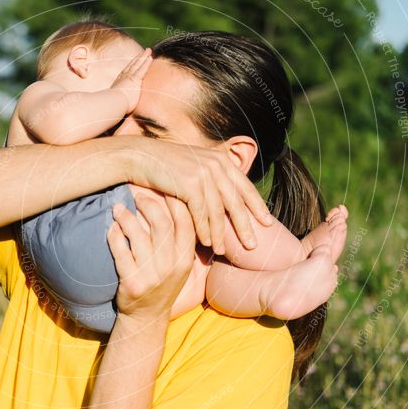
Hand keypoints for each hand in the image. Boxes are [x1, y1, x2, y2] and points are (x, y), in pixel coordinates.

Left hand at [106, 193, 194, 324]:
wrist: (146, 317)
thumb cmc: (162, 283)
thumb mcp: (179, 264)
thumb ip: (179, 239)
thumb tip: (174, 199)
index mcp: (186, 259)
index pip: (186, 222)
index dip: (175, 200)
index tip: (163, 186)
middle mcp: (172, 267)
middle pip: (162, 225)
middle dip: (148, 204)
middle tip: (137, 194)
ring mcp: (152, 276)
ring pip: (138, 236)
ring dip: (126, 217)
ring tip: (118, 208)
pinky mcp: (132, 283)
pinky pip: (121, 252)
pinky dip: (114, 236)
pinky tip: (111, 228)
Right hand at [111, 48, 151, 112]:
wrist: (113, 104)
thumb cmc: (112, 106)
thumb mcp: (113, 103)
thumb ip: (115, 103)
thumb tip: (111, 112)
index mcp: (119, 83)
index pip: (126, 72)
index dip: (131, 66)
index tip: (134, 61)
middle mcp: (123, 78)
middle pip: (132, 65)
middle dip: (138, 58)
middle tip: (144, 52)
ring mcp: (129, 77)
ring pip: (138, 64)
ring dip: (143, 57)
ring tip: (149, 50)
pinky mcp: (134, 79)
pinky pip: (142, 69)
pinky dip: (146, 63)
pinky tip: (150, 57)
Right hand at [122, 139, 272, 253]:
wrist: (139, 156)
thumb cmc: (165, 166)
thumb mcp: (193, 167)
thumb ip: (210, 178)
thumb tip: (224, 199)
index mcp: (221, 160)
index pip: (245, 186)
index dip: (257, 206)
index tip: (268, 223)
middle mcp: (217, 164)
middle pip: (236, 201)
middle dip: (246, 225)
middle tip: (253, 246)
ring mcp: (204, 173)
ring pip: (219, 211)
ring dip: (222, 234)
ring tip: (224, 251)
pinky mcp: (190, 183)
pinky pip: (202, 213)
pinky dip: (204, 230)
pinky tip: (207, 244)